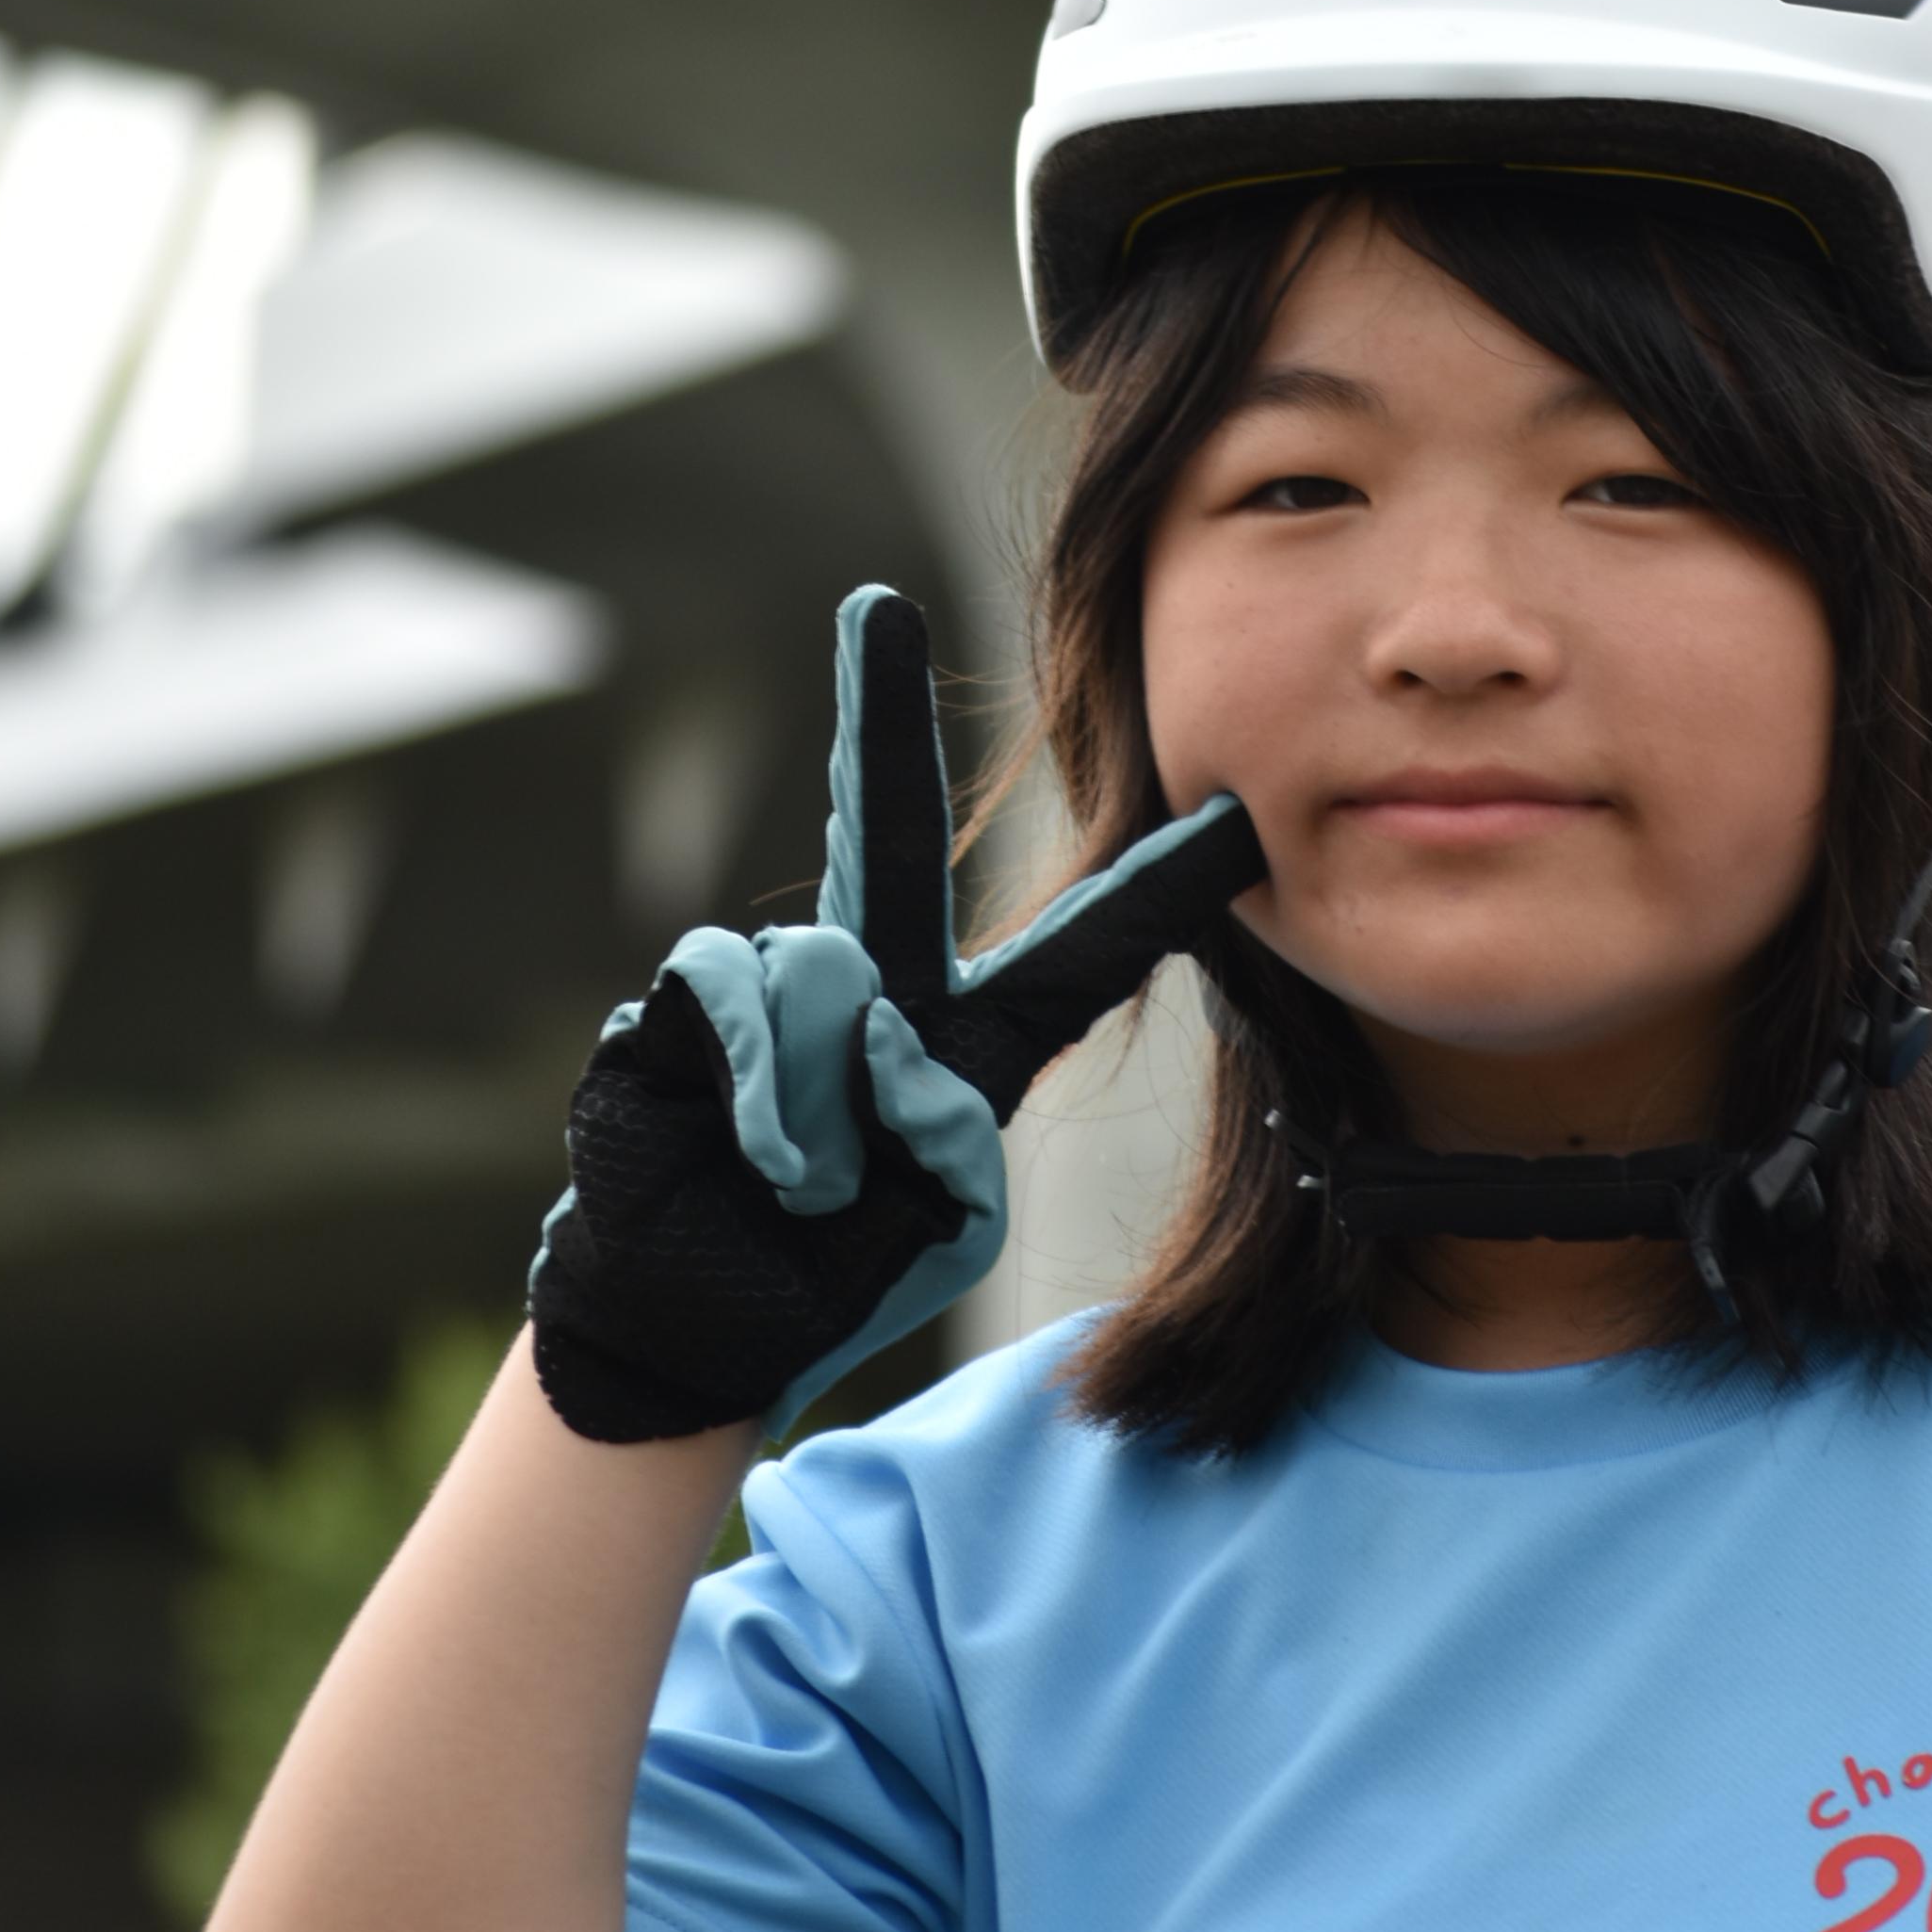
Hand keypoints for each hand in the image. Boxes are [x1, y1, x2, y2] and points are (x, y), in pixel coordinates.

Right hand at [530, 589, 1264, 1441]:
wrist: (693, 1328)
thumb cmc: (826, 1278)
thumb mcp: (938, 1230)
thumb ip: (944, 1134)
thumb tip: (882, 1030)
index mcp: (971, 1045)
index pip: (1084, 951)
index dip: (1160, 888)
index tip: (1242, 813)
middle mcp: (877, 988)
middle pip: (898, 836)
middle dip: (878, 710)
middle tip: (872, 603)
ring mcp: (776, 984)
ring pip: (826, 971)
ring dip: (820, 1104)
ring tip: (806, 1182)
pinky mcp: (689, 1003)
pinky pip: (740, 996)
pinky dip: (761, 1092)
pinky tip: (754, 1155)